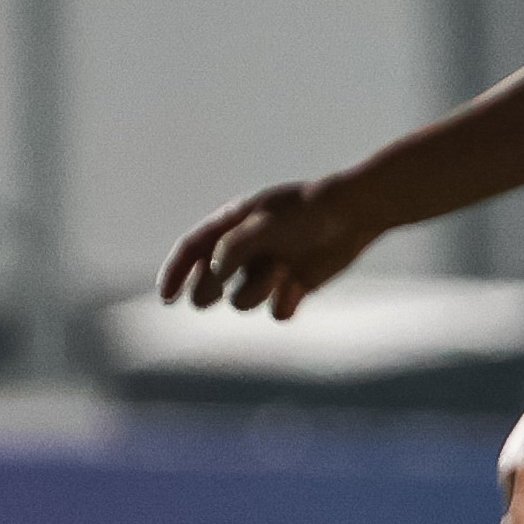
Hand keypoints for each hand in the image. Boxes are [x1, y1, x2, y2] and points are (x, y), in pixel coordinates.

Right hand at [158, 178, 373, 318]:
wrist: (356, 214)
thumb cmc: (308, 212)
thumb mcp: (265, 224)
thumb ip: (234, 247)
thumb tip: (213, 275)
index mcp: (232, 225)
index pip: (192, 251)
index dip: (175, 274)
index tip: (166, 298)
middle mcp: (247, 250)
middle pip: (208, 284)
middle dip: (208, 291)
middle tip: (215, 291)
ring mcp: (269, 269)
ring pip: (242, 300)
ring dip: (255, 292)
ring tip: (280, 271)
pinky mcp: (295, 286)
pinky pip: (277, 311)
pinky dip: (283, 304)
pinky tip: (296, 286)